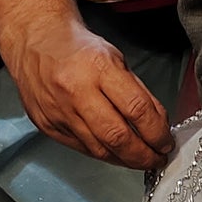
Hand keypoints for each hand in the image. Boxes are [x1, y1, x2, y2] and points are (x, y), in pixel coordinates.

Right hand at [5, 14, 172, 171]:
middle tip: (157, 159)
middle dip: (144, 155)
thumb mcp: (116, 58)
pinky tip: (116, 153)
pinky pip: (81, 148)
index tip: (166, 142)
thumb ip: (137, 92)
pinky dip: (103, 154)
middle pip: (117, 137)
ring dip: (125, 160)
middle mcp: (75, 91)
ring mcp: (58, 111)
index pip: (137, 109)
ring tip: (140, 159)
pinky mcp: (47, 125)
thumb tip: (158, 125)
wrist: (34, 41)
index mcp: (98, 68)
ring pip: (99, 150)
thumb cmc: (78, 48)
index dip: (157, 132)